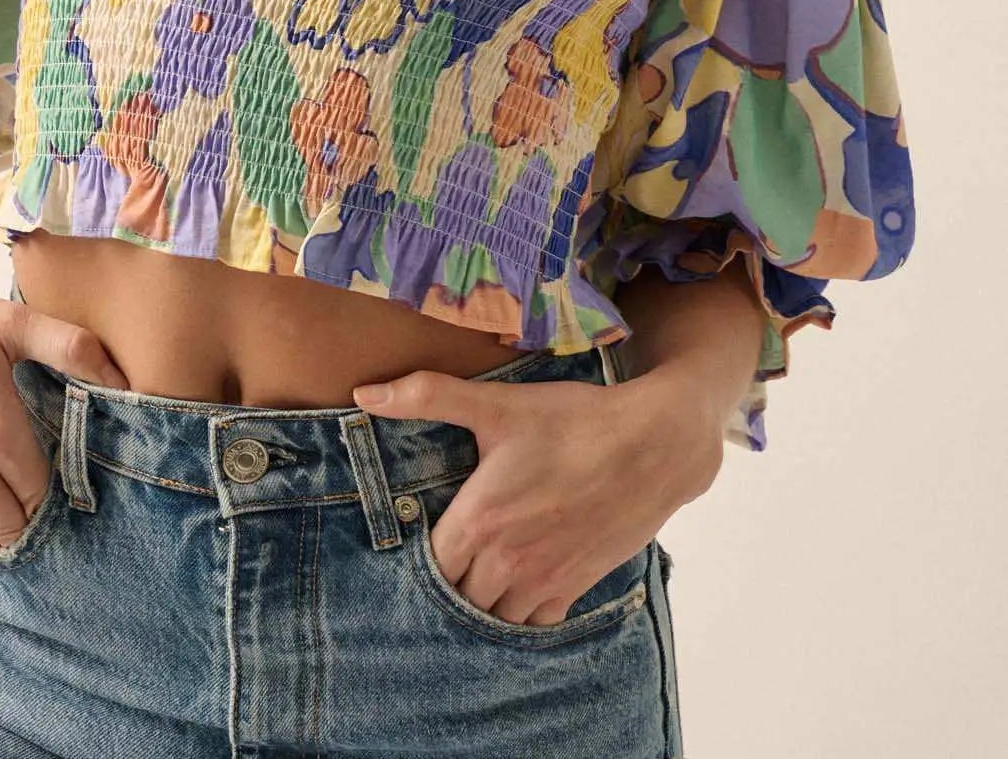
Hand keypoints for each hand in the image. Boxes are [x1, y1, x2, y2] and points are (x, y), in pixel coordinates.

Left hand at [351, 365, 721, 626]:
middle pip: (457, 599)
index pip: (427, 570)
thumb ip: (426, 396)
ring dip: (482, 602)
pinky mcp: (575, 588)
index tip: (419, 541)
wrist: (652, 445)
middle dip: (448, 583)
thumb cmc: (571, 422)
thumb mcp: (496, 403)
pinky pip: (534, 624)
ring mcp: (543, 582)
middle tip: (446, 559)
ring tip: (476, 575)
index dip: (417, 562)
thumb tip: (364, 392)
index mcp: (479, 522)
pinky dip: (520, 613)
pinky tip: (516, 586)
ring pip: (493, 618)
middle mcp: (506, 562)